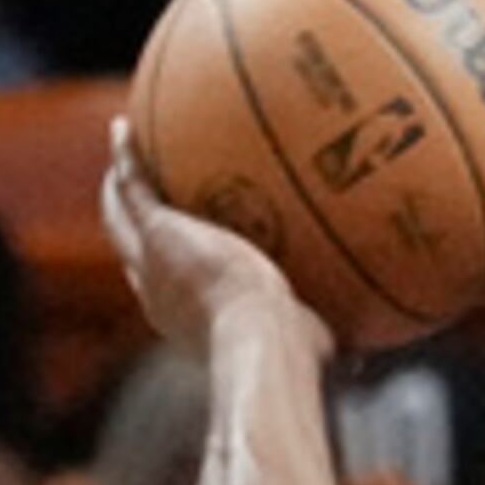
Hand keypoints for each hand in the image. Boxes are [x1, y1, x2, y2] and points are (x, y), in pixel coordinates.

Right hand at [105, 122, 325, 372]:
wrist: (264, 340)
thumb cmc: (294, 358)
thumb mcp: (313, 348)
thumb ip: (327, 341)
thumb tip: (365, 357)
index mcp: (186, 320)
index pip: (165, 290)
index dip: (164, 269)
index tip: (176, 251)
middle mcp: (158, 292)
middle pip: (131, 251)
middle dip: (132, 225)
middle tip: (137, 199)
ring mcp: (152, 259)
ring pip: (121, 214)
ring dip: (120, 184)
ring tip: (126, 151)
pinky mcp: (157, 230)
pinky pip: (133, 182)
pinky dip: (126, 155)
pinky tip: (125, 126)